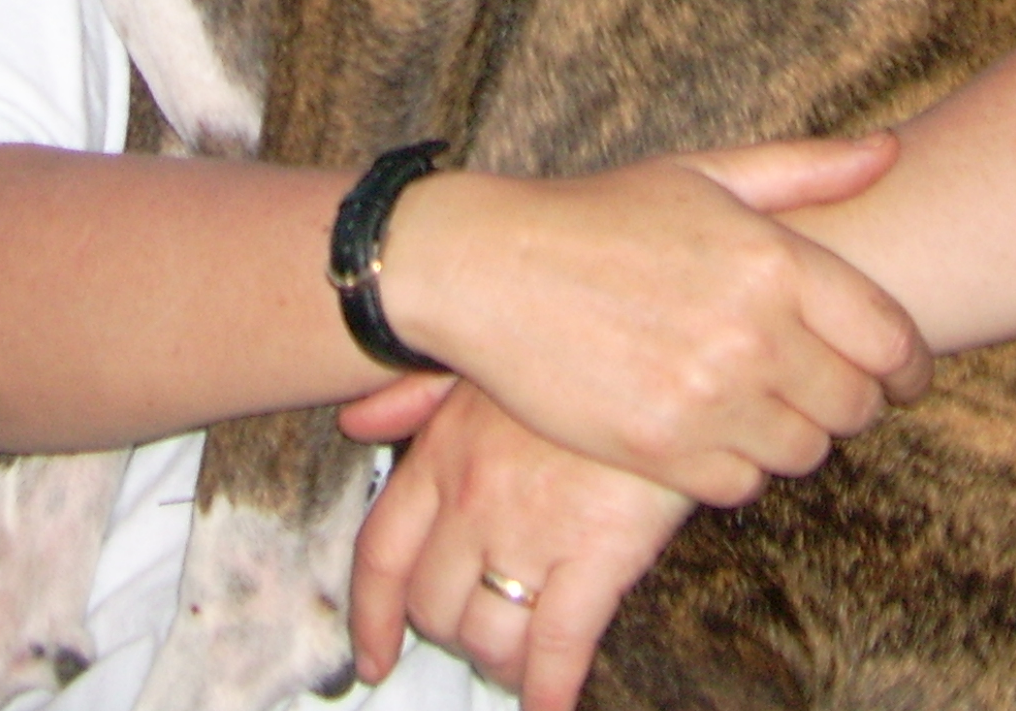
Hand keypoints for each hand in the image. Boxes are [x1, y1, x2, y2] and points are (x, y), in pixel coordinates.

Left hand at [348, 379, 689, 710]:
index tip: (373, 658)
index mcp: (440, 454)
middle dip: (454, 637)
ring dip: (502, 664)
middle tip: (483, 639)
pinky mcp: (595, 555)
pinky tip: (550, 709)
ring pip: (489, 637)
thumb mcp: (481, 358)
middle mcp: (472, 500)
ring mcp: (530, 531)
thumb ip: (412, 396)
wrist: (661, 341)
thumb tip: (354, 424)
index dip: (372, 618)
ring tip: (523, 664)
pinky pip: (556, 649)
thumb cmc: (574, 350)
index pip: (381, 555)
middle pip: (433, 607)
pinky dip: (548, 692)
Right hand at [368, 132, 928, 504]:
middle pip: (856, 406)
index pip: (892, 340)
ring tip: (762, 404)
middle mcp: (752, 334)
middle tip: (822, 388)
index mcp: (773, 260)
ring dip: (794, 434)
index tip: (903, 376)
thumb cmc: (598, 214)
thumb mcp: (703, 172)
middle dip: (852, 401)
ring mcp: (707, 398)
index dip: (911, 367)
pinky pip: (743, 485)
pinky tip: (713, 428)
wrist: (487, 267)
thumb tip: (889, 153)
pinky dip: (739, 466)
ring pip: (804, 453)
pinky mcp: (661, 451)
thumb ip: (804, 167)